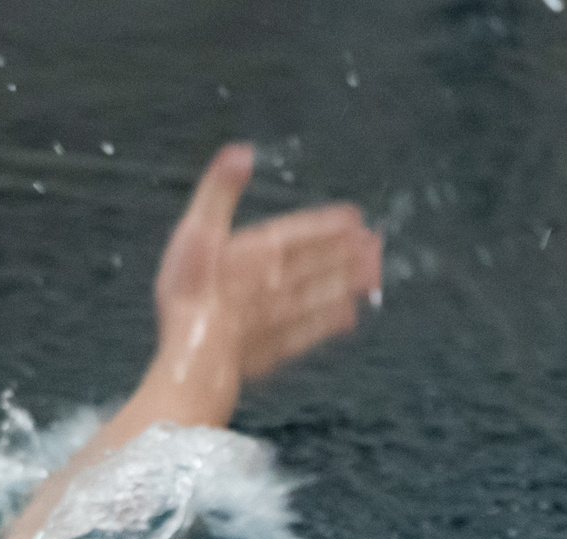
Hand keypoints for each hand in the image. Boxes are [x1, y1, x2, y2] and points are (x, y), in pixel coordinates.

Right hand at [148, 143, 383, 416]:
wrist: (194, 357)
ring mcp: (277, 318)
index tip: (355, 218)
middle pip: (318, 264)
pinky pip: (310, 332)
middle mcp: (275, 283)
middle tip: (376, 246)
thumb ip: (220, 192)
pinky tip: (347, 319)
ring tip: (372, 277)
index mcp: (259, 252)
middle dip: (348, 253)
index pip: (300, 232)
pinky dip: (330, 324)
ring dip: (347, 284)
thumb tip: (240, 152)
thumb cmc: (190, 296)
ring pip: (321, 296)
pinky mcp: (273, 349)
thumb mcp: (197, 231)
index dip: (327, 224)